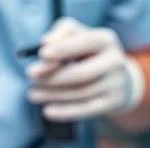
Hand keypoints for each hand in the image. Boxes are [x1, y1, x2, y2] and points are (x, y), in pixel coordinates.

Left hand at [26, 18, 145, 120]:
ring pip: (81, 93)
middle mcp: (115, 62)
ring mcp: (116, 84)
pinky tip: (47, 111)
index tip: (42, 54)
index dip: (63, 49)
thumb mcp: (78, 35)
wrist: (118, 79)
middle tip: (30, 76)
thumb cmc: (89, 53)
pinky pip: (86, 110)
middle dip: (54, 76)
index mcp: (106, 40)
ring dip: (53, 94)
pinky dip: (65, 112)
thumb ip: (62, 33)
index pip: (85, 42)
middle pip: (82, 73)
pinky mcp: (113, 103)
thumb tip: (45, 43)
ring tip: (32, 94)